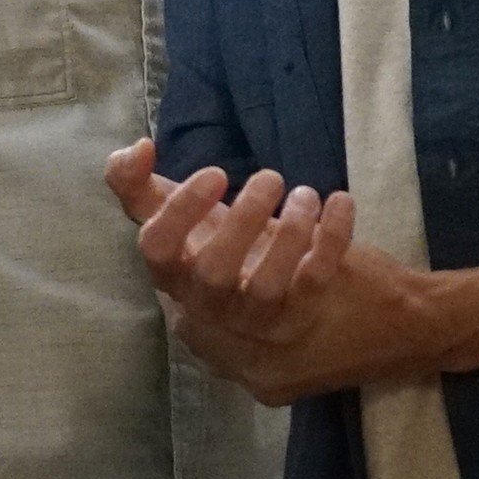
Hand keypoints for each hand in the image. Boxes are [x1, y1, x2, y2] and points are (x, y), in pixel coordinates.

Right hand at [109, 143, 438, 404]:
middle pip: (212, 276)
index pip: (158, 254)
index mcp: (177, 283)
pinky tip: (340, 203)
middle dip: (241, 221)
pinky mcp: (306, 325)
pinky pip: (316, 283)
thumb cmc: (236, 257)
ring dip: (290, 231)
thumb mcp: (190, 223)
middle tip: (270, 178)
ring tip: (306, 194)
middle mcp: (212, 314)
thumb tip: (137, 150)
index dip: (180, 210)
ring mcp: (261, 329)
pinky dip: (331, 237)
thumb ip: (143, 188)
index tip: (216, 174)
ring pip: (264, 289)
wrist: (312, 315)